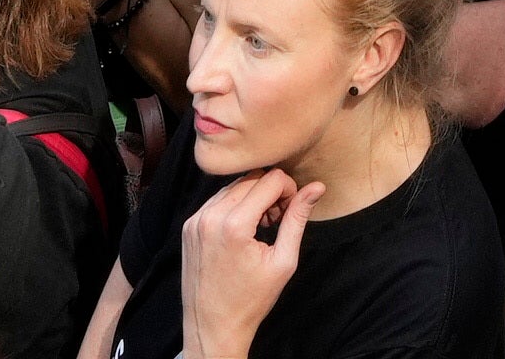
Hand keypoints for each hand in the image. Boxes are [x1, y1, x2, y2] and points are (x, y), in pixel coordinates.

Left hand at [173, 166, 311, 358]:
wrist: (213, 326)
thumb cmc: (250, 300)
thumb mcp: (283, 261)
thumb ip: (298, 218)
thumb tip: (316, 187)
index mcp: (234, 225)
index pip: (270, 180)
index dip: (289, 189)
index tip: (290, 211)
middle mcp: (210, 217)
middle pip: (251, 179)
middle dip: (271, 193)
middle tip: (277, 220)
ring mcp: (195, 221)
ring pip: (233, 187)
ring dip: (252, 198)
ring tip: (260, 227)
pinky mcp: (188, 227)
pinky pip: (216, 200)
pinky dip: (234, 207)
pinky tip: (242, 231)